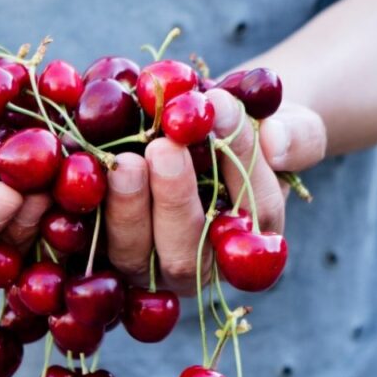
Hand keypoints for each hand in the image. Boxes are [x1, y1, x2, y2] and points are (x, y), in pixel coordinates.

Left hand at [103, 88, 326, 293]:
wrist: (193, 129)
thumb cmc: (244, 130)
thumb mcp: (285, 125)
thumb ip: (295, 135)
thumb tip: (278, 141)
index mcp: (249, 243)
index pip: (251, 215)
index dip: (240, 164)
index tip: (222, 109)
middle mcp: (196, 266)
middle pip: (185, 254)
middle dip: (175, 201)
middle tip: (165, 146)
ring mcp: (143, 262)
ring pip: (132, 253)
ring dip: (127, 208)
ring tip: (126, 160)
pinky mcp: (100, 247)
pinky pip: (86, 239)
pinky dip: (83, 207)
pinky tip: (82, 168)